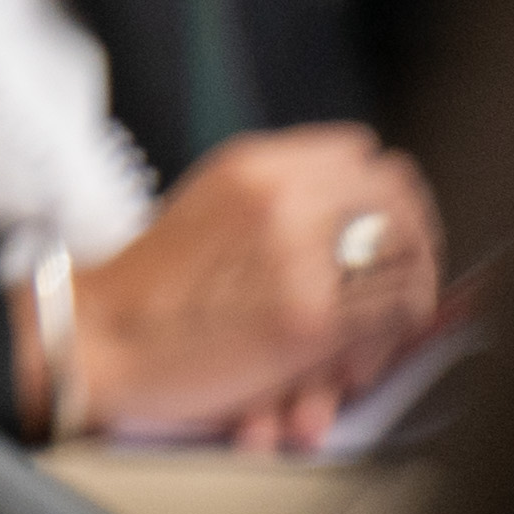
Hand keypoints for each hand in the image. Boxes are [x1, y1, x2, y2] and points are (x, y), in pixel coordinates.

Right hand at [62, 126, 451, 448]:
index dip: (385, 193)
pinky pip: (400, 313)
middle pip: (399, 196)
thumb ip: (278, 195)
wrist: (101, 337)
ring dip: (407, 293)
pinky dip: (393, 339)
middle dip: (412, 239)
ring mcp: (301, 254)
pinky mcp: (313, 316)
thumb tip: (356, 208)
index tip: (385, 225)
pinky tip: (356, 359)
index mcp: (253, 165)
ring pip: (411, 255)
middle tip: (401, 275)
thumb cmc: (152, 288)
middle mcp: (281, 196)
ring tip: (382, 326)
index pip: (364, 154)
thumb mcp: (211, 205)